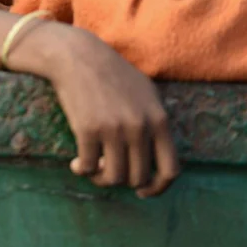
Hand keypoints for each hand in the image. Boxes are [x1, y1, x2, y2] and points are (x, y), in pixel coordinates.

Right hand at [19, 23, 178, 197]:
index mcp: (159, 119)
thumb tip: (156, 157)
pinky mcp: (87, 130)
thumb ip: (156, 121)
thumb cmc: (110, 72)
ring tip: (92, 170)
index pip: (170, 170)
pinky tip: (75, 164)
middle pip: (138, 177)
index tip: (142, 191)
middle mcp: (139, 127)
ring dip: (101, 179)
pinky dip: (81, 170)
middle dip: (124, 180)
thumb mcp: (146, 91)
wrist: (77, 55)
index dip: (158, 188)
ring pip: (113, 177)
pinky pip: (87, 166)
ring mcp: (114, 129)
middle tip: (108, 171)